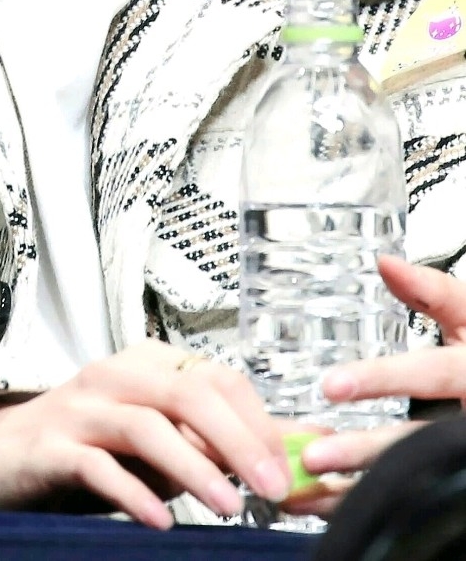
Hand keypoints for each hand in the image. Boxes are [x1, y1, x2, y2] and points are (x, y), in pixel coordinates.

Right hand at [0, 340, 291, 528]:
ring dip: (194, 465)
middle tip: (271, 485)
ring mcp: (81, 406)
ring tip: (228, 504)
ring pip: (148, 424)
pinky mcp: (51, 445)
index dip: (257, 421)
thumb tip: (293, 453)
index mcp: (149, 363)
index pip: (217, 377)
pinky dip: (133, 491)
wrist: (0, 457)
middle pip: (190, 392)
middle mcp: (116, 374)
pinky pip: (98, 463)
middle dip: (238, 439)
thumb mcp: (158, 441)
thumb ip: (214, 443)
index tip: (289, 467)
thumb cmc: (91, 446)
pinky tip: (160, 519)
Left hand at [300, 254, 465, 488]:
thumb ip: (433, 293)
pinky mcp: (453, 475)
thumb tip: (386, 263)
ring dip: (357, 483)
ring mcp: (460, 450)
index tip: (331, 386)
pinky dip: (364, 498)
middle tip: (313, 454)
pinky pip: (408, 494)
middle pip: (417, 439)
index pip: (432, 374)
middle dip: (364, 449)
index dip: (382, 380)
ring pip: (410, 474)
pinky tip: (327, 499)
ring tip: (310, 481)